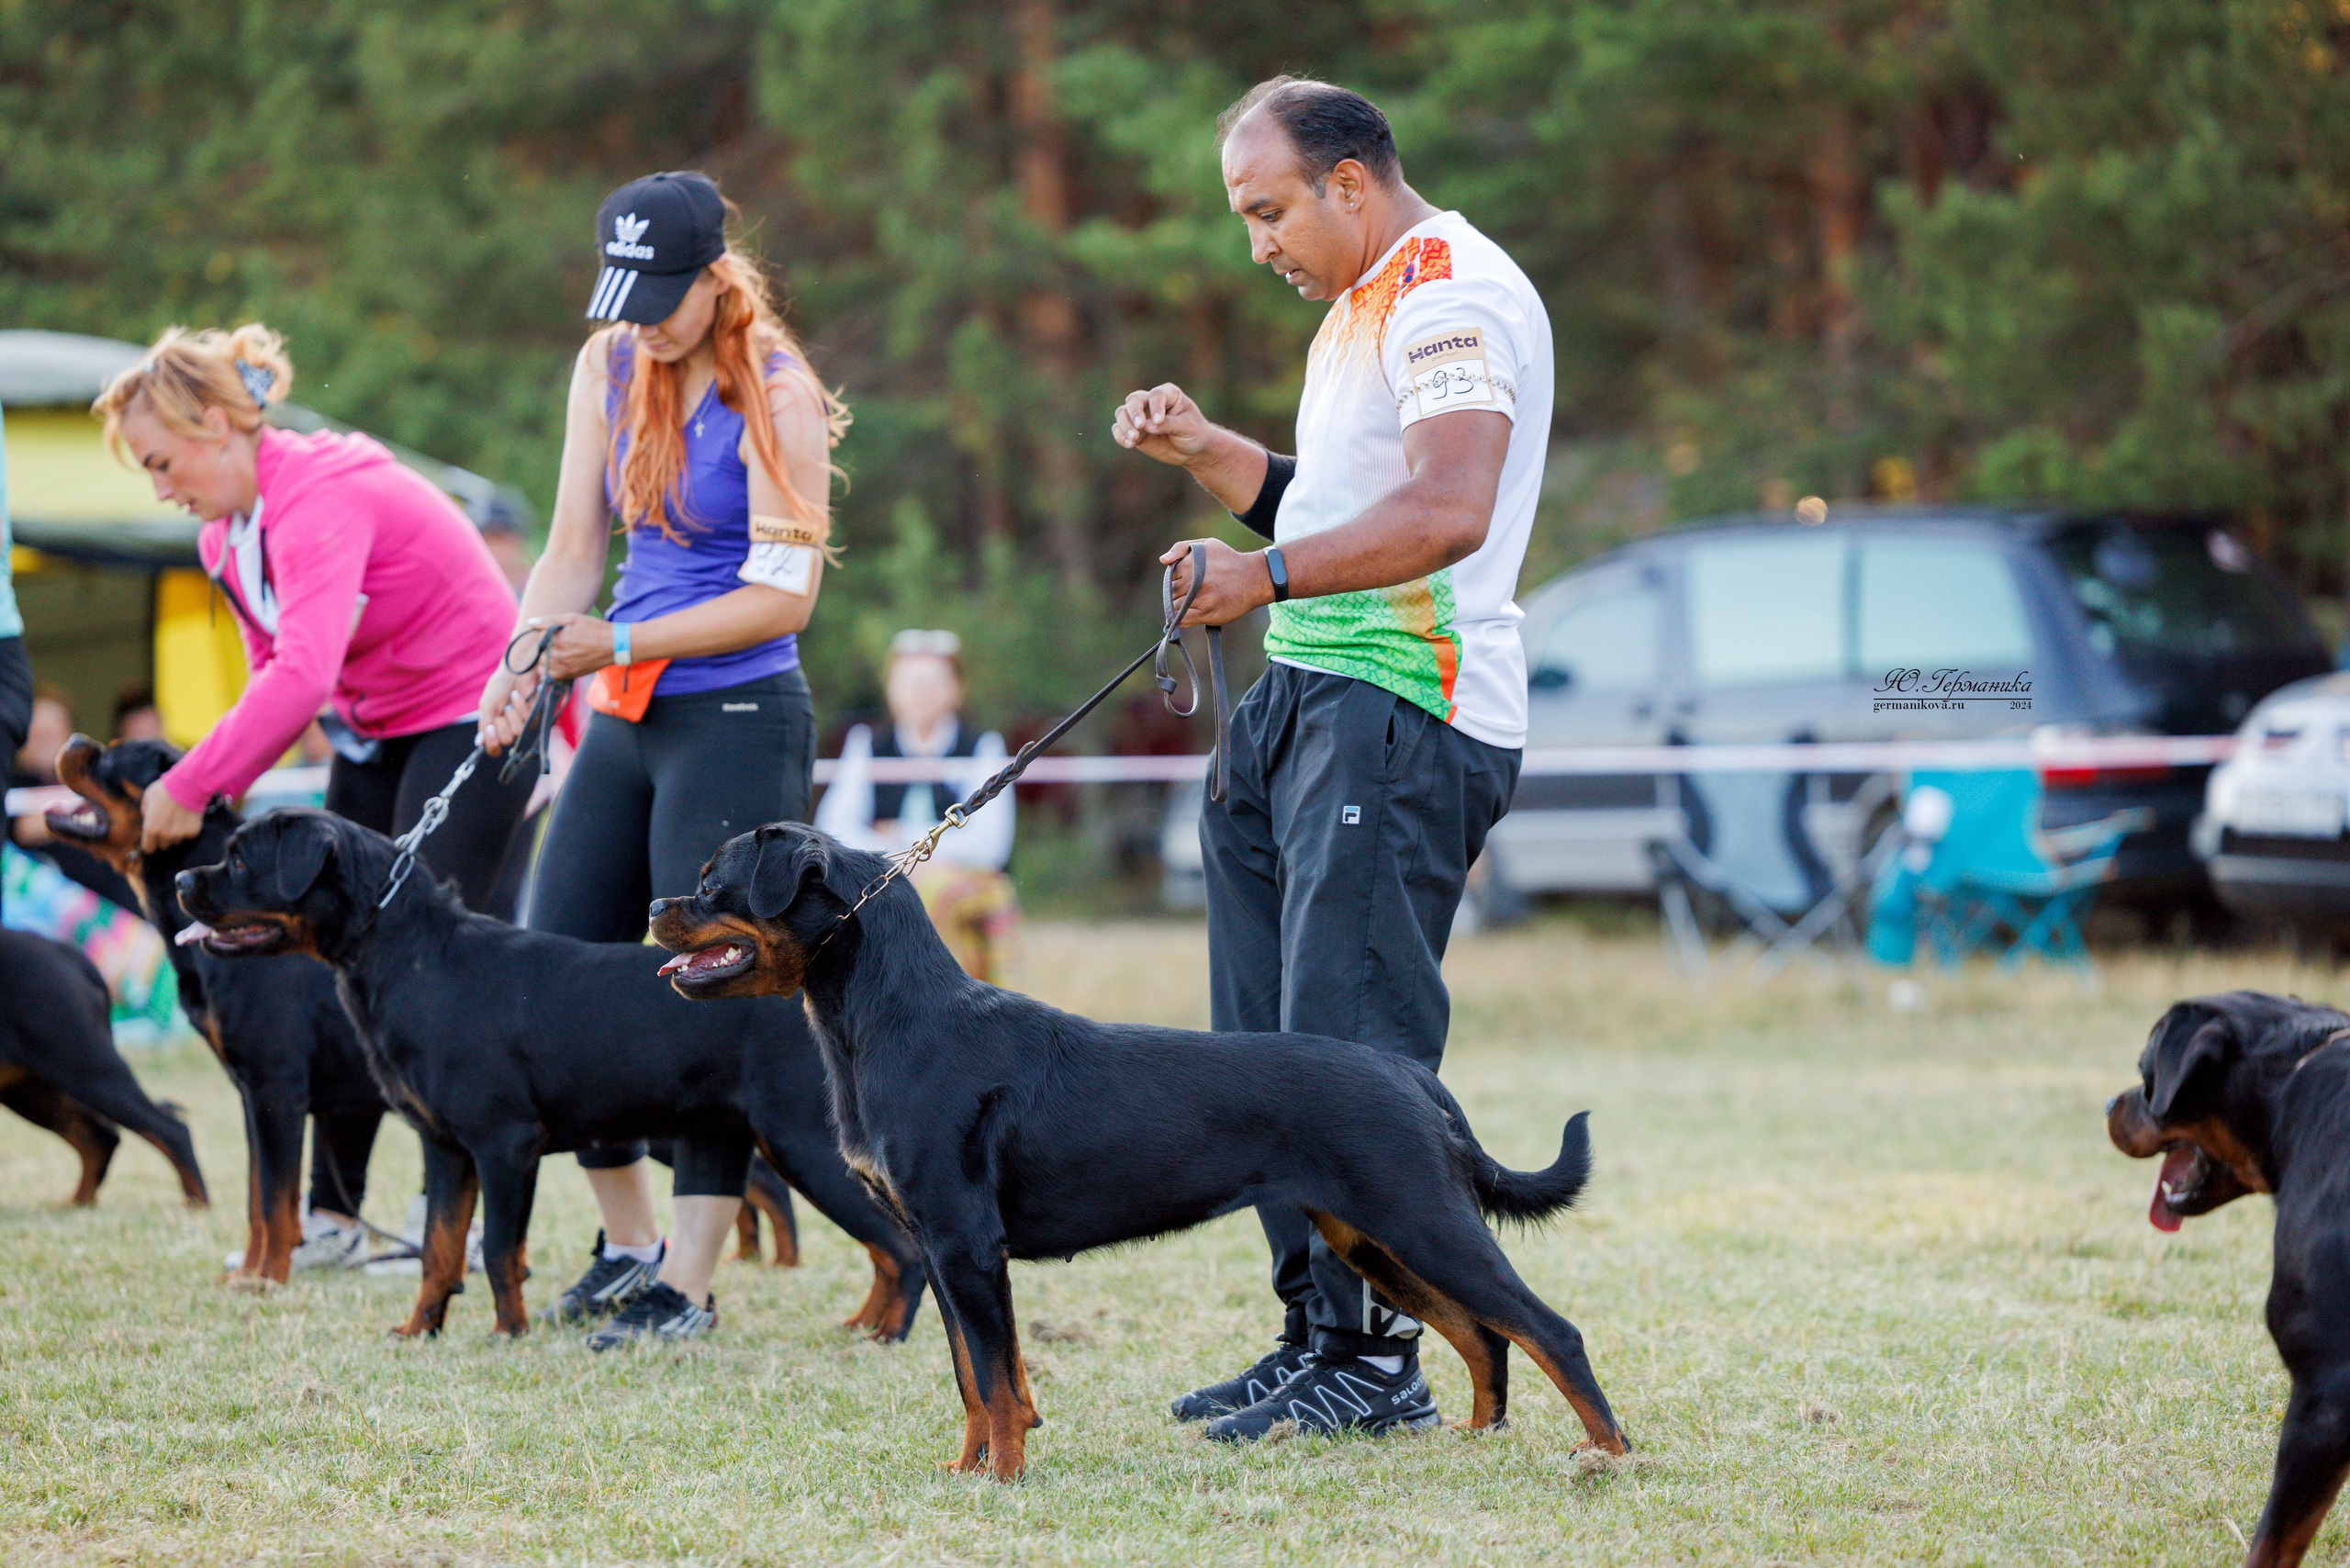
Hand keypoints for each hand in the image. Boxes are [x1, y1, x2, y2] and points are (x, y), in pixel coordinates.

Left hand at [140, 783, 204, 852]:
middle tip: (167, 824)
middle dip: (163, 837)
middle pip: (163, 845)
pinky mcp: (193, 832)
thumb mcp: (148, 798)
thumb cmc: (165, 790)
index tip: (153, 841)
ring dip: (176, 834)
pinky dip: (187, 829)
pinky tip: (187, 817)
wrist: (189, 785)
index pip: (149, 848)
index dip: (150, 844)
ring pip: (176, 841)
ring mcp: (180, 834)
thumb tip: (148, 820)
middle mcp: (165, 835)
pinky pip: (188, 835)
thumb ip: (146, 813)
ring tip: (178, 819)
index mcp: (151, 828)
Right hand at [476, 659, 533, 755]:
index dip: (492, 743)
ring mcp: (521, 724)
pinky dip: (520, 706)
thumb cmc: (499, 687)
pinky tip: (516, 696)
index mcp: (493, 729)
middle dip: (502, 724)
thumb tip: (479, 744)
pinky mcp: (534, 716)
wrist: (514, 672)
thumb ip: (484, 724)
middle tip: (501, 710)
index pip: (493, 749)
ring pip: (518, 731)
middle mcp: (507, 729)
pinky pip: (528, 720)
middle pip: (506, 740)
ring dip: (511, 714)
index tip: (490, 729)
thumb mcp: (487, 705)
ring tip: (509, 702)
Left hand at [538, 611, 617, 682]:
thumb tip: (530, 623)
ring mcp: (565, 668)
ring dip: (546, 658)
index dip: (544, 631)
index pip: (538, 636)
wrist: (616, 645)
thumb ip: (549, 620)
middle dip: (544, 646)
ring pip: (542, 665)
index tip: (555, 630)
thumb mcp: (573, 618)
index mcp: (559, 640)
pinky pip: (552, 675)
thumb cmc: (595, 629)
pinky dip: (552, 669)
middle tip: (558, 641)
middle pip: (539, 652)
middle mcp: (559, 656)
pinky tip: (561, 661)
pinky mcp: (570, 676)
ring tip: (558, 651)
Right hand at [1112, 384, 1214, 467]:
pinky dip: (1120, 436)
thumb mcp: (1187, 428)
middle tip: (1140, 426)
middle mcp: (1151, 402)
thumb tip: (1147, 426)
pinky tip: (1129, 444)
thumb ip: (1169, 424)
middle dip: (1134, 412)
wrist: (1193, 451)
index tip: (1159, 421)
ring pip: (1122, 412)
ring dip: (1125, 424)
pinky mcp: (1135, 431)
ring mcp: (1141, 416)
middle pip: (1134, 399)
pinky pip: (1119, 429)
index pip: (1157, 395)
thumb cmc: (1194, 433)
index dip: (1155, 406)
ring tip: (1133, 439)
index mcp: (1169, 394)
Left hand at [1159, 538, 1275, 627]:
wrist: (1254, 577)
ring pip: (1175, 607)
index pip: (1170, 578)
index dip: (1178, 581)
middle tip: (1193, 593)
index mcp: (1189, 564)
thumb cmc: (1229, 560)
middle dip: (1179, 594)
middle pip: (1171, 593)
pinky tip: (1186, 616)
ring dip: (1180, 607)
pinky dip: (1179, 620)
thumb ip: (1181, 548)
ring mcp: (1199, 599)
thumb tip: (1162, 560)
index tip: (1188, 582)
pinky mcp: (1207, 613)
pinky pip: (1182, 620)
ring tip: (1195, 603)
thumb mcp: (1207, 544)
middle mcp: (1192, 582)